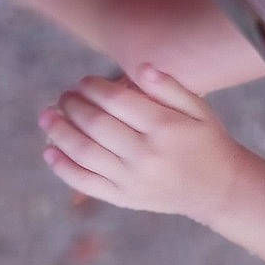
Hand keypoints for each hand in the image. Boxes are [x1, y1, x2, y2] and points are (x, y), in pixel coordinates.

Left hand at [38, 64, 253, 220]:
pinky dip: (63, 168)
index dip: (93, 88)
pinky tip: (48, 151)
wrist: (217, 189)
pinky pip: (86, 183)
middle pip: (96, 125)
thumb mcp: (200, 109)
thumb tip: (140, 66)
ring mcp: (132, 179)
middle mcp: (146, 154)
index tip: (83, 81)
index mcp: (165, 127)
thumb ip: (170, 87)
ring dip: (59, 132)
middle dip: (73, 106)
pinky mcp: (124, 197)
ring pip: (84, 153)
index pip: (117, 101)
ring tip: (47, 116)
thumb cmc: (206, 141)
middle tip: (64, 96)